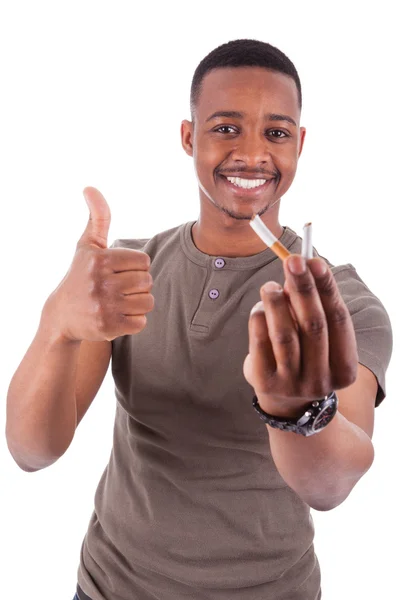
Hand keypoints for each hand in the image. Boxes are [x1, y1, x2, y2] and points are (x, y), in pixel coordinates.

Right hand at [42, 187, 153, 341]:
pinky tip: (117, 316)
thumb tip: (90, 187)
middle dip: (137, 285)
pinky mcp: (108, 327)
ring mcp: (105, 306)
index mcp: (100, 259)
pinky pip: (141, 322)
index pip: (144, 261)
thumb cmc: (80, 276)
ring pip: (147, 302)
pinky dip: (133, 320)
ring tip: (119, 301)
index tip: (118, 271)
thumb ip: (98, 217)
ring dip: (137, 303)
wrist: (62, 316)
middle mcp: (101, 282)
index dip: (135, 267)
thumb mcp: (87, 246)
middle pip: (147, 281)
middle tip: (119, 288)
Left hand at [243, 254, 357, 416]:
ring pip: (285, 335)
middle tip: (292, 261)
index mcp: (344, 369)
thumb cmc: (306, 358)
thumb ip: (313, 309)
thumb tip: (300, 269)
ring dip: (277, 302)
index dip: (326, 288)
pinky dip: (260, 318)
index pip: (338, 320)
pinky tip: (261, 306)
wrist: (286, 401)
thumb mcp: (318, 339)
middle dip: (303, 289)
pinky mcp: (265, 383)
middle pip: (314, 326)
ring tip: (270, 285)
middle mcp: (321, 380)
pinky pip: (260, 343)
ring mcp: (292, 384)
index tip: (315, 261)